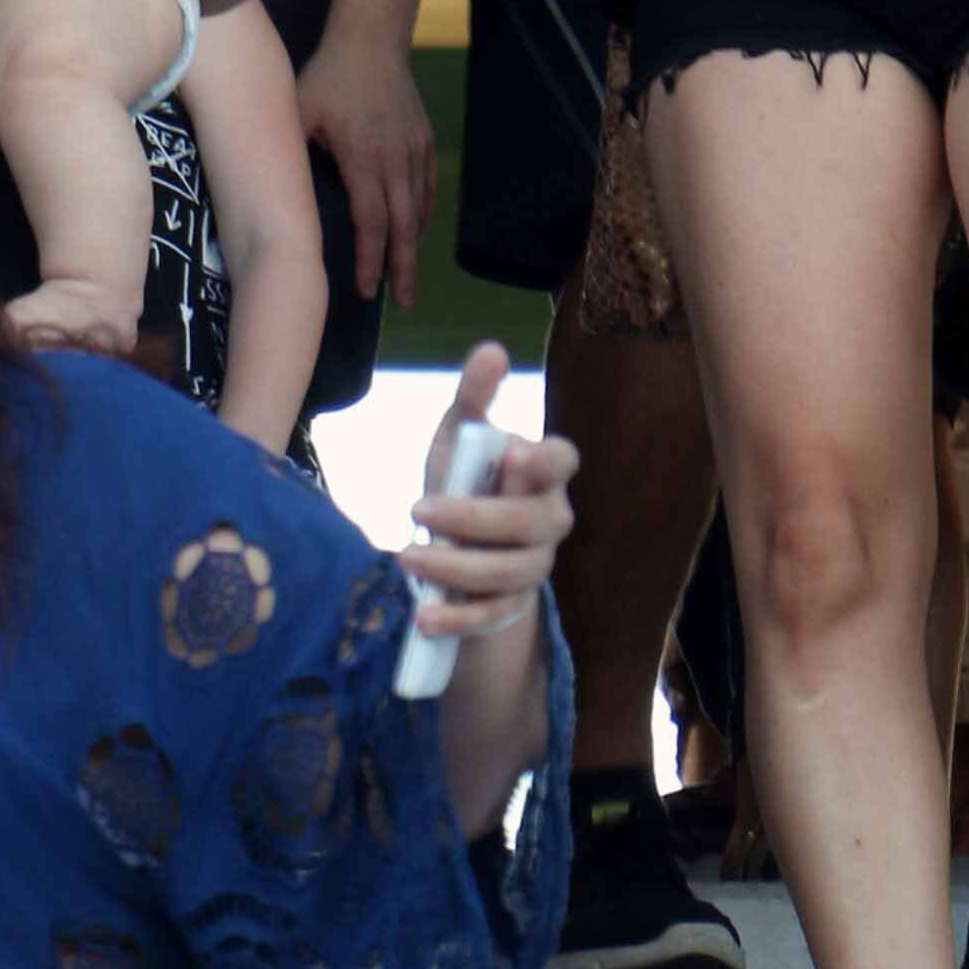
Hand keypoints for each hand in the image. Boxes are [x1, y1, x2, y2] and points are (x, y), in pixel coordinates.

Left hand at [298, 26, 437, 308]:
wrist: (373, 41)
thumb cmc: (329, 78)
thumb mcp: (300, 114)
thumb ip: (294, 154)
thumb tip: (273, 193)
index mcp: (365, 159)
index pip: (372, 221)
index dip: (370, 259)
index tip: (366, 290)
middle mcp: (396, 160)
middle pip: (404, 226)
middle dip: (402, 268)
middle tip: (402, 303)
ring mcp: (415, 150)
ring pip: (419, 209)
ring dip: (413, 245)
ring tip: (406, 277)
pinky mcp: (424, 141)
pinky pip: (428, 188)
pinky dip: (423, 214)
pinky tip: (415, 231)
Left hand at [406, 342, 578, 640]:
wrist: (457, 543)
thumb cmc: (466, 478)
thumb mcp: (461, 438)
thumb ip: (475, 397)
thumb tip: (491, 349)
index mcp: (543, 471)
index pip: (561, 460)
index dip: (542, 460)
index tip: (510, 454)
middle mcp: (550, 519)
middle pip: (529, 524)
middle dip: (473, 519)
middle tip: (418, 510)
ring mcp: (534, 566)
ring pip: (508, 573)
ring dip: (456, 568)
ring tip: (406, 556)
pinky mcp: (511, 605)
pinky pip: (492, 616)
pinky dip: (457, 618)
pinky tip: (423, 615)